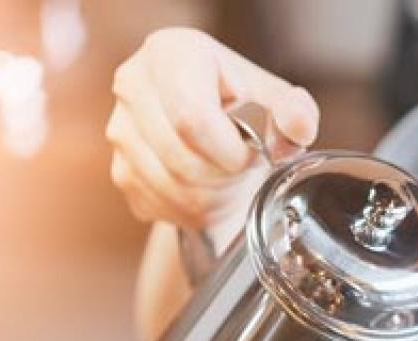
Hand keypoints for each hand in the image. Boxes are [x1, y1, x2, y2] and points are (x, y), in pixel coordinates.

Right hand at [106, 27, 318, 229]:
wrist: (206, 126)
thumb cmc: (242, 106)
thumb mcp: (275, 99)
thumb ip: (295, 111)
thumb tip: (297, 127)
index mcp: (170, 54)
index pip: (192, 119)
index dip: (229, 151)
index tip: (250, 155)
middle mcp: (133, 85)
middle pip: (181, 159)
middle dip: (224, 177)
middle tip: (242, 167)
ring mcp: (120, 129)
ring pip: (171, 188)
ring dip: (211, 196)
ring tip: (226, 176)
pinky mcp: (119, 169)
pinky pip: (159, 205)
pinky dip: (191, 209)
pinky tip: (206, 188)